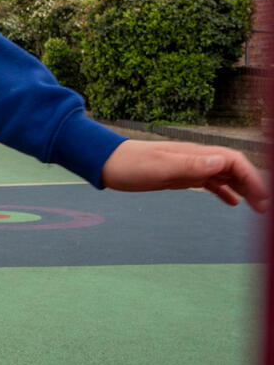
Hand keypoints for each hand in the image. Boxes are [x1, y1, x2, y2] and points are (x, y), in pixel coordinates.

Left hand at [101, 139, 269, 212]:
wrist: (107, 163)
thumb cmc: (130, 163)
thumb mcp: (160, 167)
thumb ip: (190, 165)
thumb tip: (221, 161)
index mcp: (195, 154)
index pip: (234, 161)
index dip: (252, 177)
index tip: (261, 198)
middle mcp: (196, 159)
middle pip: (234, 168)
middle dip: (252, 185)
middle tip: (264, 209)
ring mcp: (188, 167)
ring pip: (224, 176)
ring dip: (242, 188)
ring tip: (256, 207)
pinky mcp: (180, 176)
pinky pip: (209, 182)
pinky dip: (224, 191)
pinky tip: (232, 202)